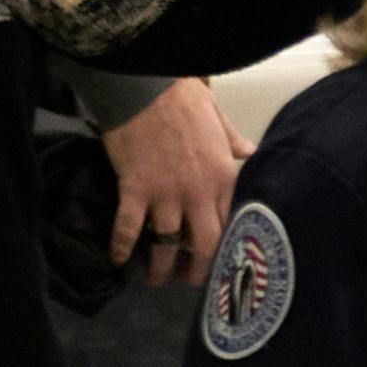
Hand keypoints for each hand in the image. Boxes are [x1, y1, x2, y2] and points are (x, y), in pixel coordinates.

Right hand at [101, 78, 253, 285]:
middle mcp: (199, 192)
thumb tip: (249, 152)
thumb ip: (233, 140)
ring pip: (167, 244)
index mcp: (223, 175)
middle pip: (204, 244)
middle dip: (198, 269)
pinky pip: (129, 228)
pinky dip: (121, 246)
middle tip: (188, 281)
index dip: (223, 244)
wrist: (144, 85)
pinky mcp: (135, 191)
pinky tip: (117, 260)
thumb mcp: (217, 115)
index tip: (216, 256)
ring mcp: (166, 194)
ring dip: (161, 268)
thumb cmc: (182, 96)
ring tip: (155, 280)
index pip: (229, 220)